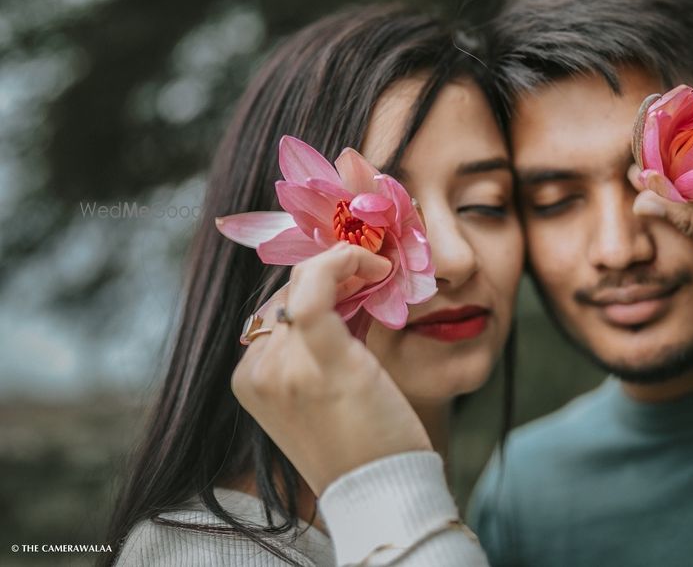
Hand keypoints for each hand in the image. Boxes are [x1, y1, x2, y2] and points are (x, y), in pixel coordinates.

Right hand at [231, 243, 432, 495]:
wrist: (378, 492)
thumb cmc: (362, 444)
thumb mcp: (321, 393)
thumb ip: (316, 348)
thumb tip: (343, 289)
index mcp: (251, 380)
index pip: (276, 308)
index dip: (317, 283)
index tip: (354, 276)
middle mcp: (258, 372)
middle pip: (288, 291)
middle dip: (331, 272)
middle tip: (372, 270)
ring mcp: (282, 367)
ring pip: (305, 283)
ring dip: (345, 268)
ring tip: (379, 273)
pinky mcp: (320, 361)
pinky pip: (316, 287)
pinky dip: (342, 262)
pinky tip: (373, 265)